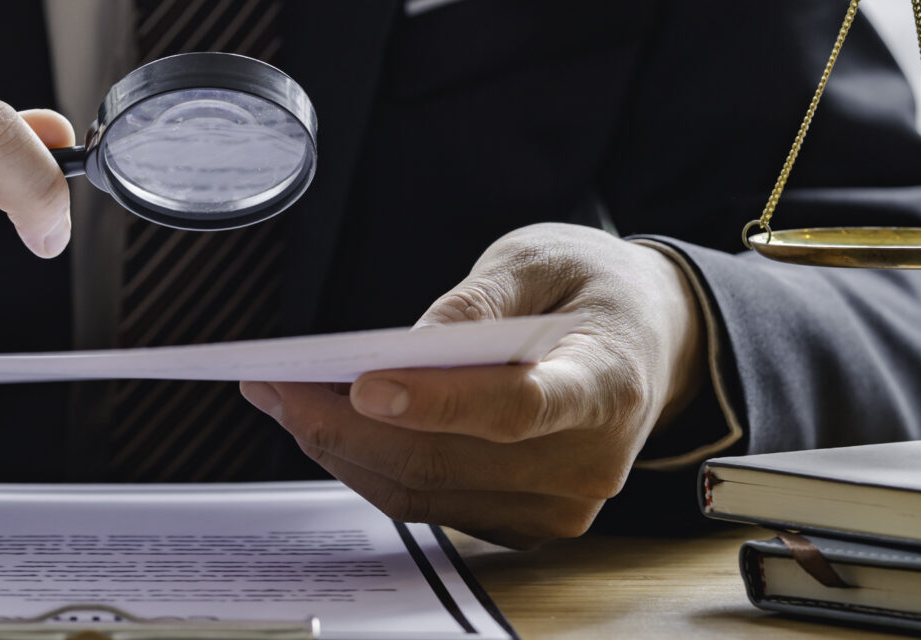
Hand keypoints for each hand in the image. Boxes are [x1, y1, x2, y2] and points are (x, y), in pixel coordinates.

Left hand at [240, 223, 704, 547]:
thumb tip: (412, 342)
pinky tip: (328, 425)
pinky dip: (369, 467)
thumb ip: (481, 299)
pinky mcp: (525, 523)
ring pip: (424, 492)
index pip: (518, 407)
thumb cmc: (590, 292)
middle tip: (273, 385)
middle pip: (449, 461)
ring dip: (341, 449)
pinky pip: (428, 505)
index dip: (438, 403)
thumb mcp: (543, 258)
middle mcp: (589, 460)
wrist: (648, 343)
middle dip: (345, 425)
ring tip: (280, 399)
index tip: (363, 385)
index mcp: (609, 383)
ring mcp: (558, 504)